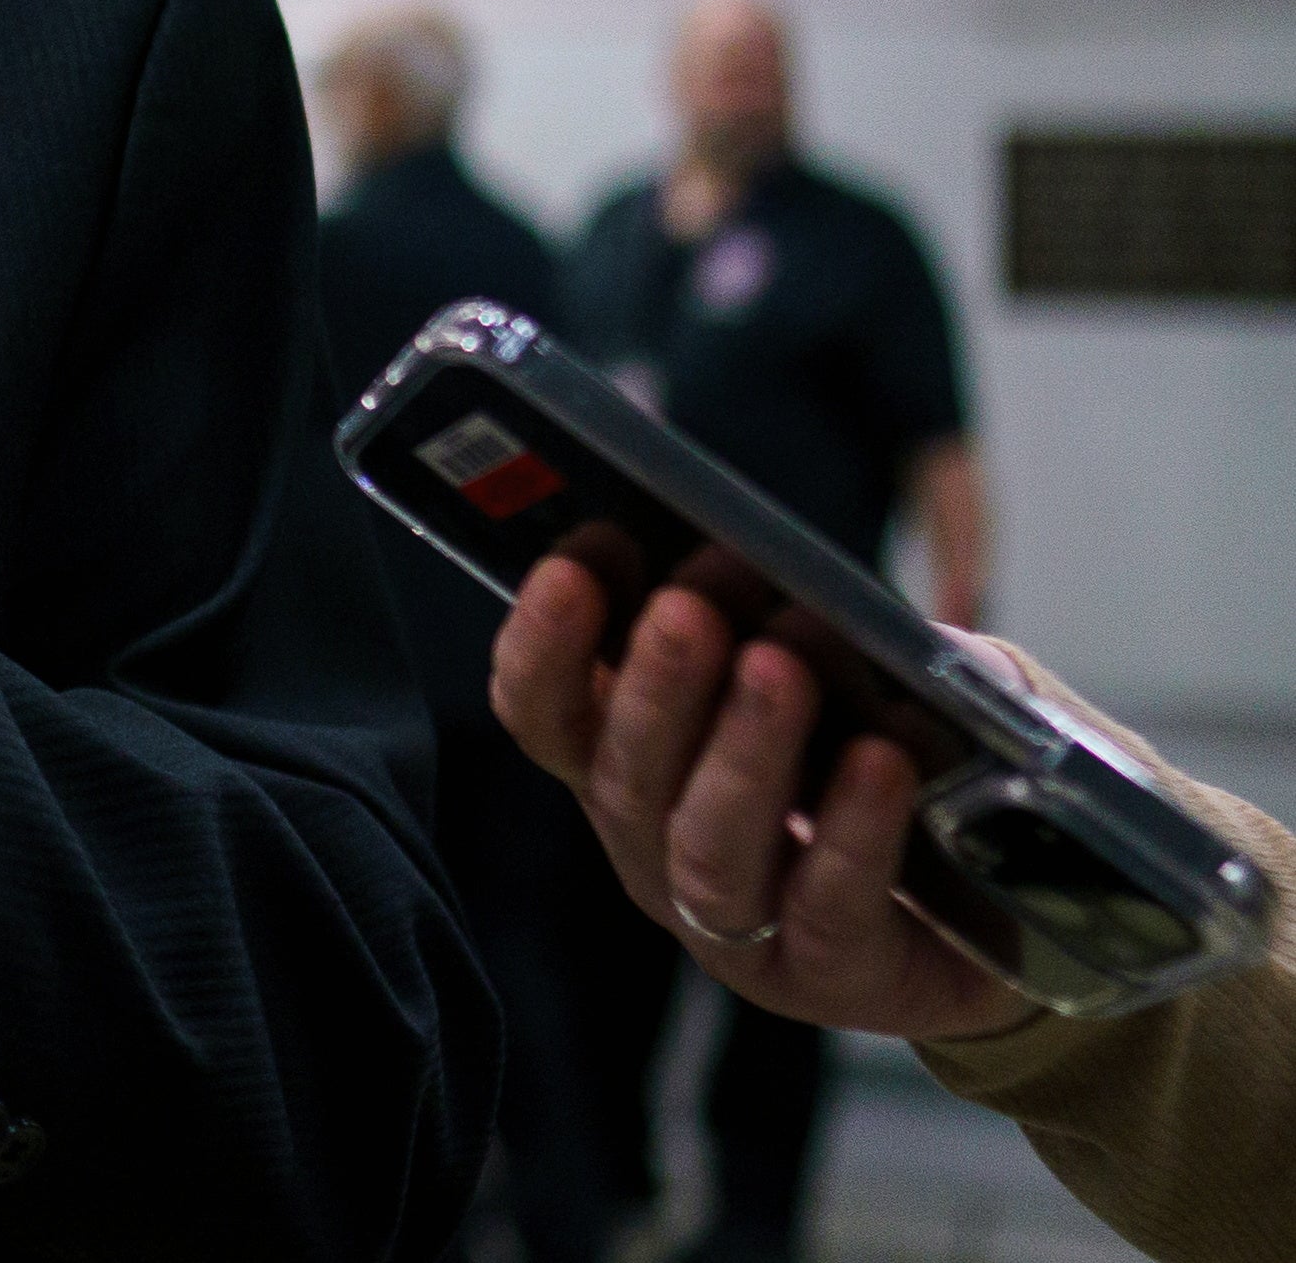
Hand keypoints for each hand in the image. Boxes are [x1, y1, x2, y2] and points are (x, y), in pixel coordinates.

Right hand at [492, 559, 1030, 1040]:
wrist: (996, 914)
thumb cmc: (886, 766)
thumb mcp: (837, 680)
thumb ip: (801, 628)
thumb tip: (790, 581)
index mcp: (628, 771)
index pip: (544, 714)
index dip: (542, 643)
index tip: (577, 564)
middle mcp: (657, 855)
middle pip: (625, 779)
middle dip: (652, 686)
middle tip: (687, 606)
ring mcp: (736, 931)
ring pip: (710, 847)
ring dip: (740, 752)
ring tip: (779, 665)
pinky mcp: (832, 975)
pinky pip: (830, 905)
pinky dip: (852, 830)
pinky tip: (883, 761)